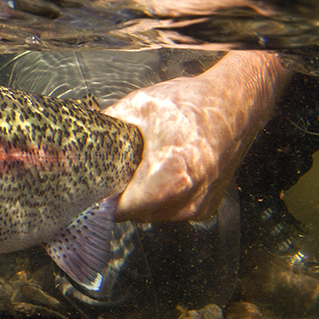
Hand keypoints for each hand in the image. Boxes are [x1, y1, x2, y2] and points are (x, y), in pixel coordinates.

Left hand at [103, 51, 289, 222]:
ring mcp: (200, 207)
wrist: (235, 104)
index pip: (120, 209)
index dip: (103, 197)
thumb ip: (107, 125)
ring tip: (141, 168)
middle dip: (121, 196)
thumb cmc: (191, 103)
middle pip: (135, 214)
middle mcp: (188, 200)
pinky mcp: (207, 207)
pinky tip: (161, 172)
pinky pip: (172, 211)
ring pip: (153, 214)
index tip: (94, 184)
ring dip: (142, 198)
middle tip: (115, 171)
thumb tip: (82, 137)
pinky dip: (161, 198)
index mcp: (169, 179)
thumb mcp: (139, 106)